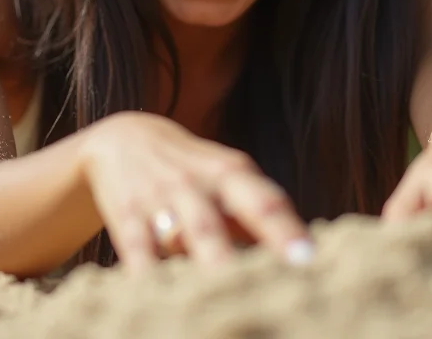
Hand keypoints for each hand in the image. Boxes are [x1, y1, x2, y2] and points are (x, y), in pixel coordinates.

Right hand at [77, 111, 313, 269]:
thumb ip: (257, 211)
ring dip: (211, 260)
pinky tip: (163, 295)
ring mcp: (161, 196)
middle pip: (235, 213)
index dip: (287, 229)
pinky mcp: (126, 213)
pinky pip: (139, 246)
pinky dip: (151, 271)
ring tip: (231, 292)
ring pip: (190, 231)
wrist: (122, 137)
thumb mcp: (224, 176)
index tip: (309, 257)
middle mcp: (199, 181)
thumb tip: (301, 253)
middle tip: (285, 275)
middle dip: (248, 243)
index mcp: (230, 172)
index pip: (266, 200)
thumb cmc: (190, 169)